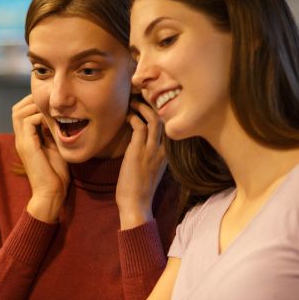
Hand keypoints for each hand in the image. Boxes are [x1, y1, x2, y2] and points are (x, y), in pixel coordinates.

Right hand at [12, 95, 69, 222]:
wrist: (51, 193)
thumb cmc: (56, 174)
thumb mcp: (55, 147)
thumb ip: (52, 133)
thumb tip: (59, 118)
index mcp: (25, 139)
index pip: (21, 112)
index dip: (34, 104)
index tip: (52, 106)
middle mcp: (20, 139)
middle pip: (17, 109)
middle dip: (33, 102)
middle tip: (52, 105)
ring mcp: (21, 142)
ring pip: (19, 112)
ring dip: (37, 108)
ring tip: (53, 113)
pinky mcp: (27, 146)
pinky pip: (28, 121)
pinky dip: (41, 117)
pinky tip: (54, 124)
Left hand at [116, 99, 166, 228]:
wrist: (136, 204)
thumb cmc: (139, 189)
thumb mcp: (151, 169)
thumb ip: (151, 154)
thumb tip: (142, 141)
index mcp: (169, 154)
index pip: (171, 125)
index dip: (163, 111)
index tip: (153, 102)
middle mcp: (164, 149)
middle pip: (165, 118)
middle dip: (154, 103)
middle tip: (142, 95)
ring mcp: (153, 150)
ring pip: (154, 119)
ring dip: (142, 107)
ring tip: (132, 100)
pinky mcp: (139, 151)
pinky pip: (140, 127)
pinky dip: (133, 117)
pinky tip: (127, 115)